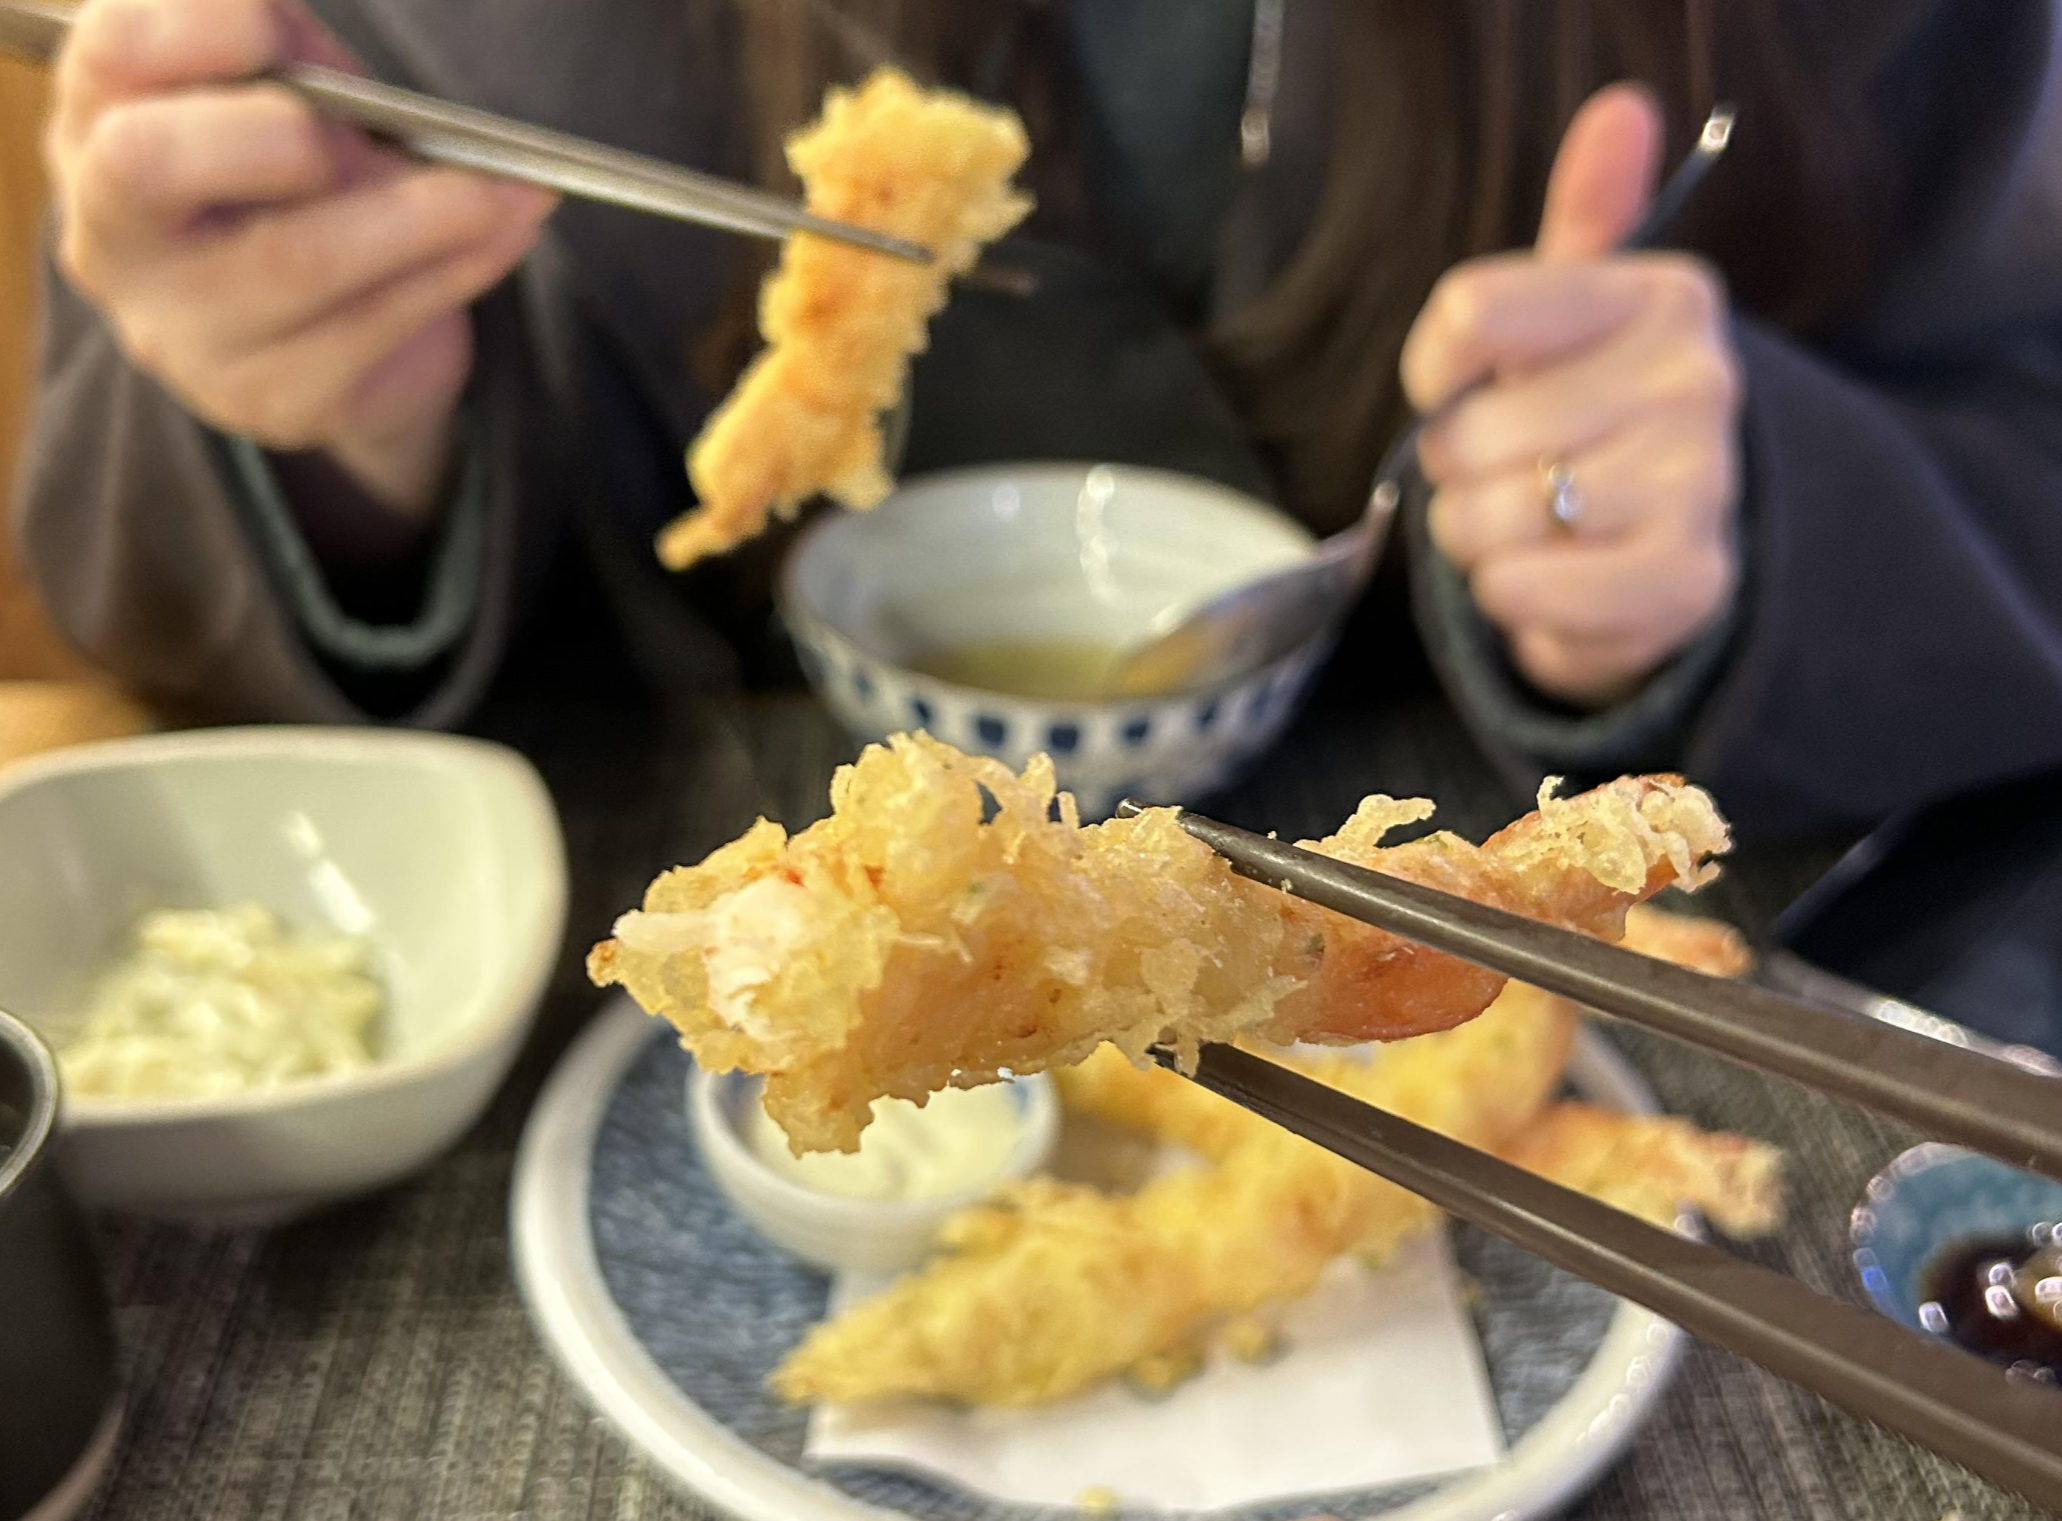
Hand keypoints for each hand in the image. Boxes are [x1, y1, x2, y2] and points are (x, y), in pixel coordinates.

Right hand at [45, 0, 556, 514]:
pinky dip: (462, 264)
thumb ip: (293, 56)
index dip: (192, 26)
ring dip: (422, 210)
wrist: (342, 336)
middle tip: (354, 133)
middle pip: (148, 163)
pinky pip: (378, 322)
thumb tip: (322, 55)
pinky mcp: (274, 397)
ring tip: (503, 183)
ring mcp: (185, 330)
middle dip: (271, 133)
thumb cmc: (298, 185)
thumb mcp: (288, 95)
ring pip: (296, 259)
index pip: (112, 51)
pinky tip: (512, 224)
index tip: (270, 27)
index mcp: (98, 123)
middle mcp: (114, 232)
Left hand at [1401, 84, 1742, 705]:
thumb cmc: (1593, 419)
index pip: (1471, 310)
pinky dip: (1510, 598)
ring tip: (1533, 526)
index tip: (1457, 386)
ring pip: (1485, 519)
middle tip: (1510, 471)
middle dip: (1457, 470)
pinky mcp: (1682, 583)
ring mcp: (1695, 487)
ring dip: (1478, 539)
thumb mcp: (1579, 315)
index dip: (1433, 368)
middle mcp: (1694, 382)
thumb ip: (1583, 218)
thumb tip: (1622, 108)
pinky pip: (1520, 592)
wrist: (1672, 548)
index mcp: (1662, 298)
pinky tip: (1555, 580)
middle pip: (1465, 431)